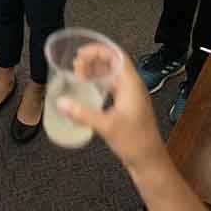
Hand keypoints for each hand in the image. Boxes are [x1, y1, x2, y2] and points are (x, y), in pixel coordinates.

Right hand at [57, 44, 164, 169]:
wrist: (149, 161)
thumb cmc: (135, 142)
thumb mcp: (106, 126)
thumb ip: (82, 113)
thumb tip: (61, 102)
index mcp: (131, 84)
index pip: (116, 55)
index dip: (98, 50)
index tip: (80, 53)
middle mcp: (132, 86)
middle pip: (112, 63)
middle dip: (93, 60)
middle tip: (75, 66)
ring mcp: (130, 96)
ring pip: (111, 75)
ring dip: (95, 72)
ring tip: (78, 74)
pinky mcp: (126, 106)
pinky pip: (111, 87)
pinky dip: (98, 84)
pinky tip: (87, 90)